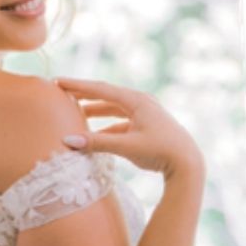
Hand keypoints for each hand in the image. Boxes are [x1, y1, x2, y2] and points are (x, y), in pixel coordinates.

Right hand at [55, 77, 204, 180]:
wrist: (187, 163)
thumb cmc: (160, 150)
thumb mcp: (127, 146)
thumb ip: (97, 143)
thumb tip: (68, 141)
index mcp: (136, 100)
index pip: (100, 89)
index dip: (78, 86)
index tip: (58, 81)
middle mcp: (140, 103)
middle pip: (105, 95)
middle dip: (83, 94)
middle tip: (62, 91)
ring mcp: (144, 114)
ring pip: (113, 109)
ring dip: (94, 111)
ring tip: (75, 111)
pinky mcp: (145, 127)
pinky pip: (120, 123)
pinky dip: (106, 127)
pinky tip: (94, 135)